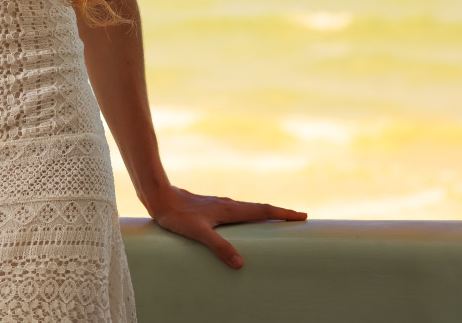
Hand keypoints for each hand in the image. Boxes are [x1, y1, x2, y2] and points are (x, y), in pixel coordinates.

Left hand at [146, 185, 306, 268]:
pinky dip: (247, 215)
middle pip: (259, 209)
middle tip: (297, 218)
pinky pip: (235, 211)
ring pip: (247, 209)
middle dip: (279, 214)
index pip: (263, 211)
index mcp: (229, 209)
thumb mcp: (198, 233)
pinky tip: (241, 221)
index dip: (283, 214)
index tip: (302, 215)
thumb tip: (240, 264)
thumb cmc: (177, 216)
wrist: (159, 197)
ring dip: (263, 214)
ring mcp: (218, 205)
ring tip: (275, 221)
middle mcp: (227, 205)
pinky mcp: (209, 207)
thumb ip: (219, 247)